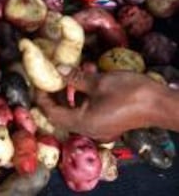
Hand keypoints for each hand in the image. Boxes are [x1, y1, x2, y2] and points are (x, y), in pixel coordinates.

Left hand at [36, 71, 167, 141]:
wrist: (161, 104)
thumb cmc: (130, 93)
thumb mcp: (99, 82)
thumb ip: (76, 78)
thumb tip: (58, 70)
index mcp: (83, 123)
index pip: (52, 113)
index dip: (42, 98)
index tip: (37, 82)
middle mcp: (88, 129)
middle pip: (62, 114)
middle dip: (54, 95)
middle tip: (49, 77)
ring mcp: (98, 128)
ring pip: (74, 112)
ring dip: (69, 94)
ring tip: (67, 76)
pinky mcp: (107, 122)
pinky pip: (87, 112)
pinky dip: (82, 98)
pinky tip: (85, 80)